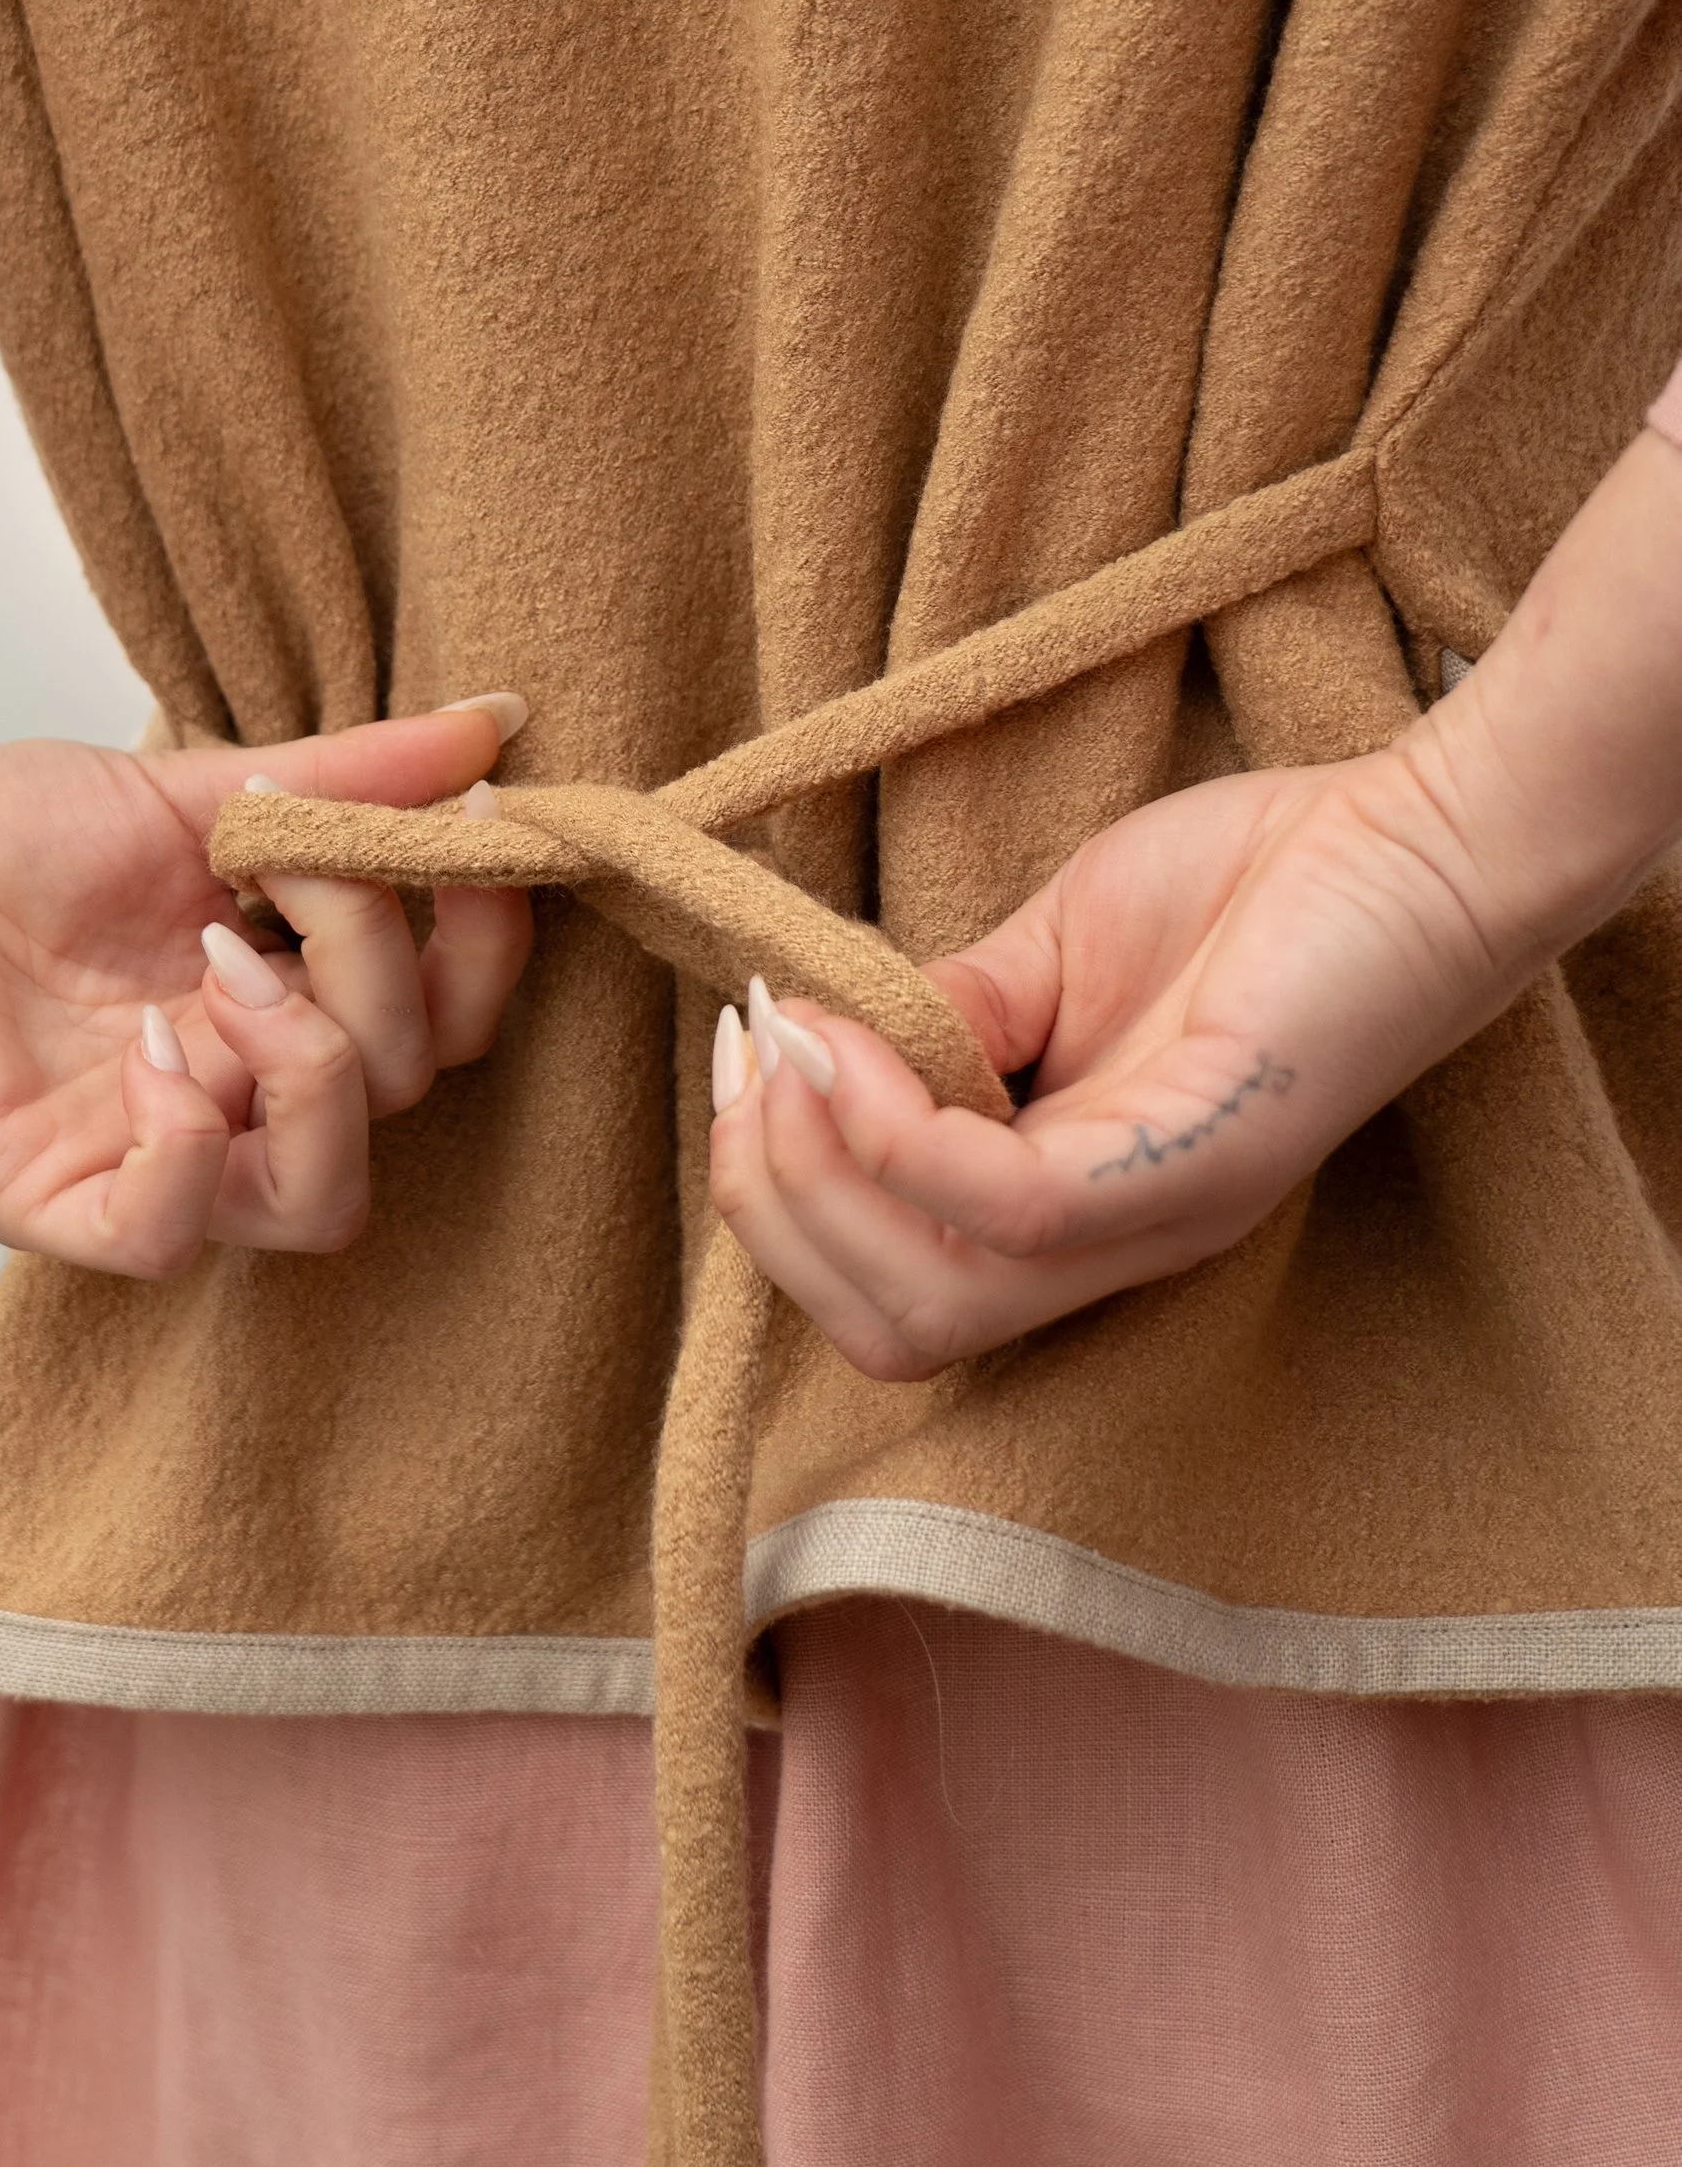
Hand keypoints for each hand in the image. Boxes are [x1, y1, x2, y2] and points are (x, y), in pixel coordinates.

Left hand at [0, 610, 531, 1276]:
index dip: (481, 946)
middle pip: (404, 1097)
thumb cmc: (17, 828)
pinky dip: (187, 1144)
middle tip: (289, 880)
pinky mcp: (64, 1205)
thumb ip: (356, 775)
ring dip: (308, 1073)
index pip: (452, 1027)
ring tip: (218, 972)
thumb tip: (502, 719)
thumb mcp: (210, 788)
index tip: (466, 834)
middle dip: (378, 975)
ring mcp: (161, 1164)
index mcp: (294, 1007)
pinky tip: (145, 1046)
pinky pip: (178, 1232)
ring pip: (324, 1200)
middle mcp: (246, 1100)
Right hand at [710, 747, 1541, 1376]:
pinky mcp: (1197, 1160)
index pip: (892, 1299)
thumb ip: (945, 1017)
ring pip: (934, 1304)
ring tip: (796, 1055)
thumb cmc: (1258, 884)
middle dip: (773, 1207)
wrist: (1419, 834)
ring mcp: (1156, 1214)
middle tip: (754, 1069)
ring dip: (818, 1179)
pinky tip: (861, 1048)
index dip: (781, 1201)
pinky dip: (899, 1141)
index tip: (747, 1058)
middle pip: (890, 1332)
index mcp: (1078, 1207)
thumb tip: (819, 1037)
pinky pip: (1011, 1210)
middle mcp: (1115, 1244)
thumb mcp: (1052, 953)